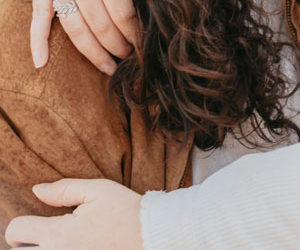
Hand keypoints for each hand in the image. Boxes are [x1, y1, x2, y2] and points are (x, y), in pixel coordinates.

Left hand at [5, 178, 142, 249]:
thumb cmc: (125, 211)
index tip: (36, 220)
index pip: (16, 230)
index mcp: (58, 234)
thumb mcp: (97, 190)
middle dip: (26, 243)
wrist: (150, 236)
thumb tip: (36, 189)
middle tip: (44, 235)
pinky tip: (71, 248)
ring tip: (58, 242)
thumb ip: (63, 189)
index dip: (22, 222)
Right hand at [31, 0, 138, 73]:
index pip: (122, 12)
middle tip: (134, 60)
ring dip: (91, 52)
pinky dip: (37, 41)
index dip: (136, 34)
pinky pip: (38, 15)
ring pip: (72, 27)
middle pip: (98, 25)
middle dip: (118, 47)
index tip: (148, 46)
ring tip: (110, 67)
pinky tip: (42, 64)